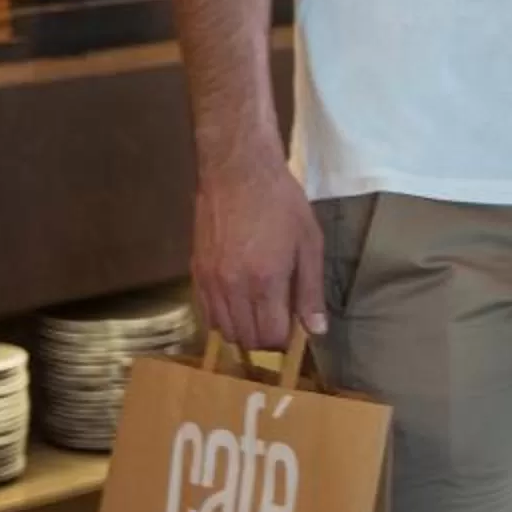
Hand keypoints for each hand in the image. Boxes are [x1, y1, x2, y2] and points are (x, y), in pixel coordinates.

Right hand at [193, 152, 327, 351]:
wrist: (237, 170)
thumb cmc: (281, 203)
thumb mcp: (309, 242)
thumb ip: (311, 290)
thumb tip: (317, 330)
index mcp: (265, 282)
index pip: (270, 338)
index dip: (284, 341)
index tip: (293, 330)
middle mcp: (232, 288)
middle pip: (245, 339)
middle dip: (264, 340)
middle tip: (278, 322)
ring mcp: (210, 281)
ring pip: (223, 330)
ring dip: (242, 330)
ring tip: (259, 313)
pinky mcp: (195, 271)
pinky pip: (206, 311)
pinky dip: (222, 317)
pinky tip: (237, 302)